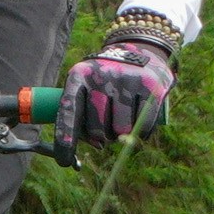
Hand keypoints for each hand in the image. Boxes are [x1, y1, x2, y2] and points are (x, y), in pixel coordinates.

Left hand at [61, 31, 173, 145]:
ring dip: (122, 133)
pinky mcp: (150, 87)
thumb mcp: (88, 89)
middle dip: (102, 136)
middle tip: (108, 125)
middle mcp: (101, 76)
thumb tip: (97, 145)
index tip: (63, 160)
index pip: (69, 111)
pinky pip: (143, 126)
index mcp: (79, 76)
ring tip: (123, 115)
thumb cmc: (106, 82)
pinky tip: (139, 116)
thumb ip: (84, 118)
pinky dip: (142, 131)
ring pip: (122, 130)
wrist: (141, 52)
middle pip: (97, 129)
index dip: (66, 139)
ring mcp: (126, 81)